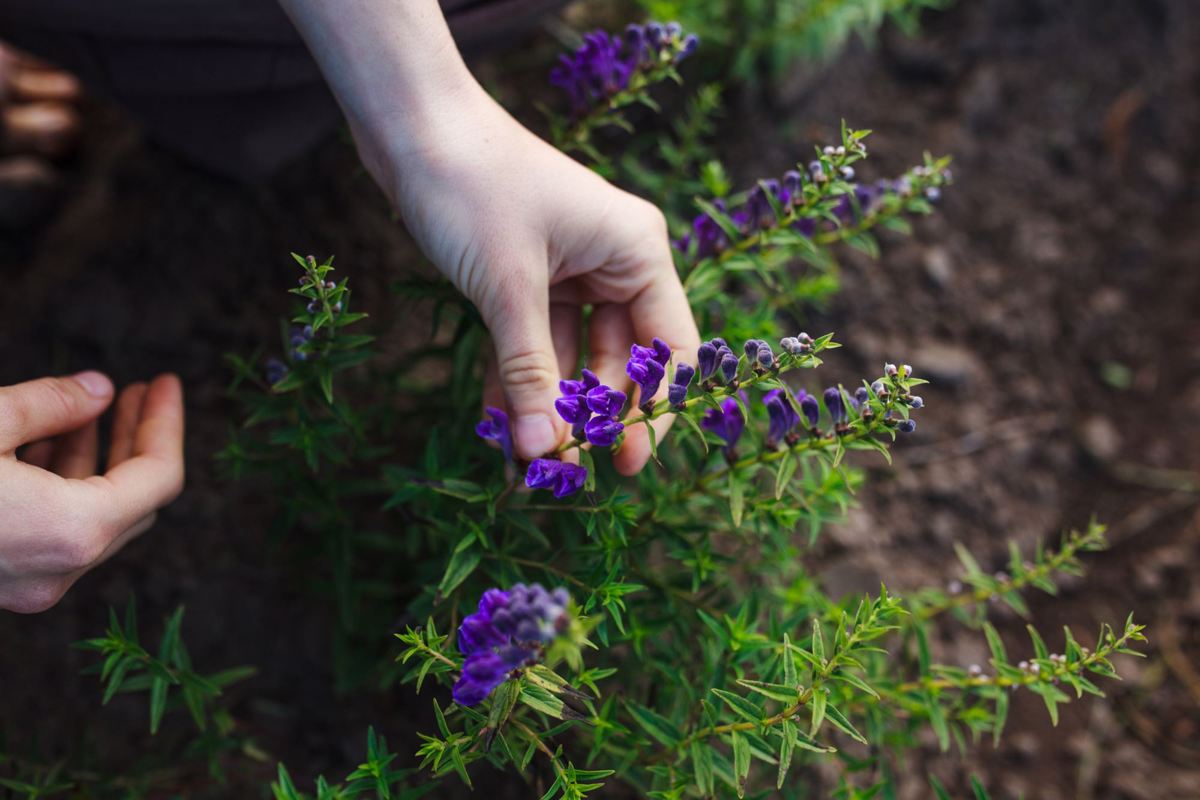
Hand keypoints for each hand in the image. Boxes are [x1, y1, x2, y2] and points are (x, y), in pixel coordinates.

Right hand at [0, 372, 184, 612]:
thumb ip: (52, 403)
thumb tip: (100, 389)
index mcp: (70, 532)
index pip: (159, 478)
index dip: (167, 423)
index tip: (165, 383)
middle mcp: (60, 571)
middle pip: (132, 501)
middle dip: (135, 440)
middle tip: (134, 391)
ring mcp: (30, 588)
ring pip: (91, 520)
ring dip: (94, 462)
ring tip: (83, 410)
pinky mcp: (3, 587)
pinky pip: (54, 535)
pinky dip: (59, 490)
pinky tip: (41, 446)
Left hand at [374, 90, 700, 473]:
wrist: (410, 124)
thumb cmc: (472, 185)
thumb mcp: (507, 285)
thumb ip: (530, 369)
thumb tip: (541, 450)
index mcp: (635, 251)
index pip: (670, 348)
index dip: (656, 410)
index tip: (627, 464)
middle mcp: (613, 262)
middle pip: (620, 361)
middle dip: (590, 416)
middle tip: (563, 471)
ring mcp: (570, 271)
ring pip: (572, 358)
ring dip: (549, 406)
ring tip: (526, 462)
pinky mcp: (527, 277)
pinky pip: (533, 343)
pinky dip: (518, 381)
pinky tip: (500, 425)